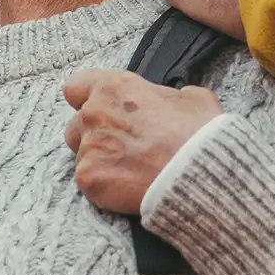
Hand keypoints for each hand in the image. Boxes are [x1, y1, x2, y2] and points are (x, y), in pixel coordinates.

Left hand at [62, 69, 221, 214]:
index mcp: (114, 88)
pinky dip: (105, 186)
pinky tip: (128, 187)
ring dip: (99, 162)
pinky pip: (89, 181)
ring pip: (82, 156)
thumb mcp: (193, 97)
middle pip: (76, 125)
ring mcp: (88, 146)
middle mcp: (94, 112)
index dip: (85, 100)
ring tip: (130, 171)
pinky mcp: (89, 177)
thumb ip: (168, 96)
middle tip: (122, 148)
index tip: (99, 111)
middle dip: (94, 136)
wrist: (198, 173)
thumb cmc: (198, 134)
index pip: (76, 87)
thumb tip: (171, 101)